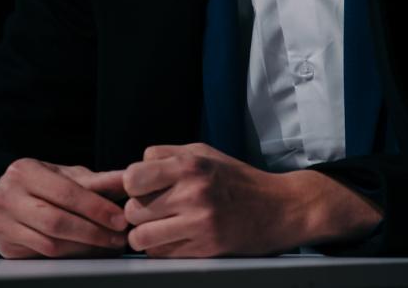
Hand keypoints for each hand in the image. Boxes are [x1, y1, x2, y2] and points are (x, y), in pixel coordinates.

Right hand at [0, 158, 128, 258]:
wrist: (5, 199)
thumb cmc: (42, 184)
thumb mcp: (65, 175)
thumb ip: (96, 180)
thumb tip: (126, 179)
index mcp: (24, 171)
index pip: (66, 193)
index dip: (96, 208)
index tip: (120, 219)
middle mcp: (8, 197)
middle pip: (57, 221)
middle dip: (93, 232)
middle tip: (118, 238)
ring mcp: (3, 225)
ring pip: (51, 244)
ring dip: (85, 248)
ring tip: (108, 246)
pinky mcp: (7, 248)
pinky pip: (44, 257)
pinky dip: (71, 256)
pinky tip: (88, 252)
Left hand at [121, 143, 306, 256]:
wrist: (278, 208)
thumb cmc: (237, 179)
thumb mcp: (203, 154)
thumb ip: (166, 156)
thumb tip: (129, 170)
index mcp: (191, 165)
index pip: (133, 177)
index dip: (132, 184)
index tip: (141, 187)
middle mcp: (193, 193)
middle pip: (133, 209)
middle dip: (137, 211)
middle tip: (152, 209)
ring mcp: (198, 224)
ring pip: (141, 237)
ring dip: (144, 234)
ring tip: (158, 226)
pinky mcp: (204, 249)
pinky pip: (160, 254)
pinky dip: (160, 248)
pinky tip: (175, 237)